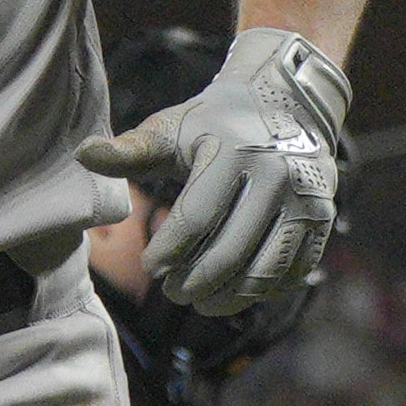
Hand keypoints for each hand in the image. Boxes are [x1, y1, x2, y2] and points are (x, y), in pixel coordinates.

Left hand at [76, 26, 347, 316]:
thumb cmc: (213, 123)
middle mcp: (279, 176)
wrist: (285, 103)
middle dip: (196, 281)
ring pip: (267, 268)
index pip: (196, 218)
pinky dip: (265, 289)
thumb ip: (129, 151)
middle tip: (173, 293)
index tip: (149, 268)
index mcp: (236, 151)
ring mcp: (309, 199)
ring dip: (231, 296)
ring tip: (201, 302)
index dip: (169, 251)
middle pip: (231, 250)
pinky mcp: (325, 217)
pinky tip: (238, 293)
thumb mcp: (170, 129)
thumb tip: (81, 154)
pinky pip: (295, 268)